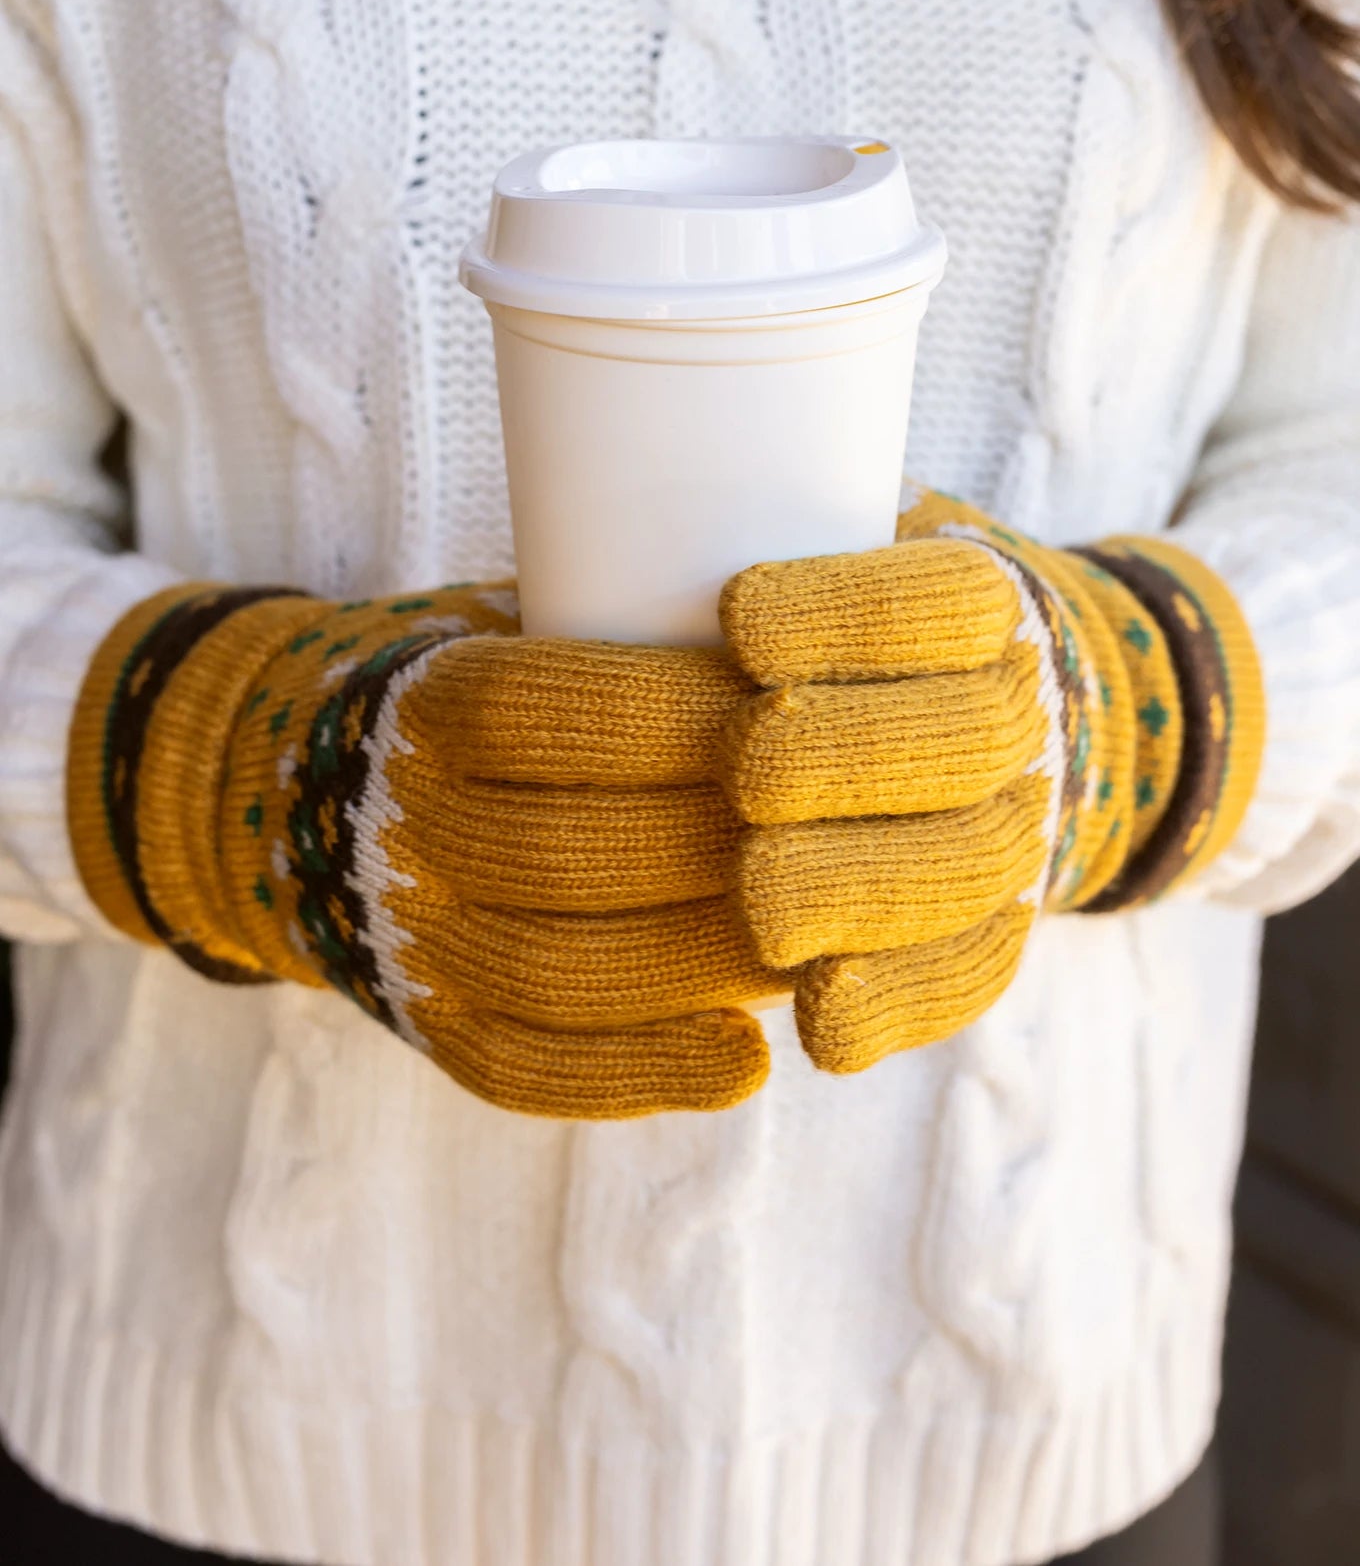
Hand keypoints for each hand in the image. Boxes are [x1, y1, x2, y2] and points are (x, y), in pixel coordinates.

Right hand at [69, 582, 780, 1118]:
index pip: (550, 710)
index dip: (680, 717)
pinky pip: (530, 1065)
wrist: (308, 789)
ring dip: (703, 962)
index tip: (793, 713)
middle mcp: (403, 825)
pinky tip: (745, 1062)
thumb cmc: (479, 692)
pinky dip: (642, 1070)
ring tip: (817, 946)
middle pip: (572, 848)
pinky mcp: (431, 1025)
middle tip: (840, 841)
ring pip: (561, 968)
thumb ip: (629, 624)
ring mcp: (410, 936)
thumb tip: (815, 632)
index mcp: (426, 707)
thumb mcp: (520, 622)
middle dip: (721, 850)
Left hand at [716, 486, 1263, 1074]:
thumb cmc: (860, 626)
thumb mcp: (842, 545)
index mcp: (984, 607)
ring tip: (762, 902)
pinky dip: (902, 1003)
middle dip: (853, 756)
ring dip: (867, 885)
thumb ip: (768, 537)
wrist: (1003, 714)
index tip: (738, 615)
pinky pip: (968, 974)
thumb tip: (607, 518)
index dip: (849, 613)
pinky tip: (824, 1023)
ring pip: (967, 867)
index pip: (940, 601)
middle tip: (748, 771)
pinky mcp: (992, 928)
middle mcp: (1020, 714)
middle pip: (965, 740)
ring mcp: (1016, 829)